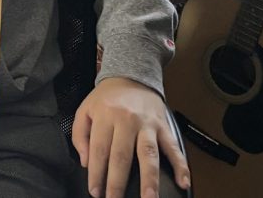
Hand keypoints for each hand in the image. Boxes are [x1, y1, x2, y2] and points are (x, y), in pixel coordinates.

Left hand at [71, 76, 189, 197]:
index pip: (99, 149)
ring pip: (149, 153)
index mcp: (105, 116)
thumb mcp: (85, 109)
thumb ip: (80, 135)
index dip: (97, 173)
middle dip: (118, 182)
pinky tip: (183, 181)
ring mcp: (147, 124)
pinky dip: (181, 165)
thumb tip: (86, 162)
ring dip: (150, 178)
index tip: (95, 191)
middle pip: (122, 155)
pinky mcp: (164, 126)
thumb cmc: (107, 98)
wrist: (131, 75)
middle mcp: (126, 120)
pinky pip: (173, 147)